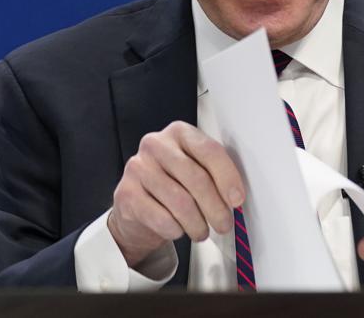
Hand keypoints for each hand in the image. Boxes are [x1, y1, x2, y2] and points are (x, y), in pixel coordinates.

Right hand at [107, 121, 244, 266]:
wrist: (136, 205)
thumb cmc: (173, 184)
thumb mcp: (195, 169)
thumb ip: (214, 174)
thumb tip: (236, 197)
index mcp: (179, 132)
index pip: (209, 151)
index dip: (228, 177)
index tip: (237, 199)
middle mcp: (156, 144)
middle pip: (196, 178)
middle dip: (216, 208)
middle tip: (224, 224)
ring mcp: (138, 167)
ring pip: (181, 202)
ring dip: (197, 224)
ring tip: (202, 231)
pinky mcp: (126, 193)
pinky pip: (162, 218)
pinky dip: (176, 230)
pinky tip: (178, 229)